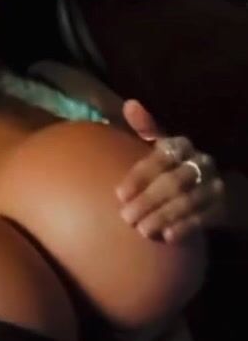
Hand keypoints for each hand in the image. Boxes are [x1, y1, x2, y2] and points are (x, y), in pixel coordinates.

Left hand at [28, 61, 226, 242]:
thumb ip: (145, 128)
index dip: (139, 177)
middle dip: (147, 201)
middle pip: (173, 182)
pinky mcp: (222, 206)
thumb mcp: (160, 147)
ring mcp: (214, 184)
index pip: (160, 158)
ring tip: (142, 230)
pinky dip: (185, 227)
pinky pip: (204, 217)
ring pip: (188, 201)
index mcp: (181, 145)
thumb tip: (130, 104)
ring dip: (163, 216)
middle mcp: (200, 162)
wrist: (213, 190)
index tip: (119, 195)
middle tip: (125, 218)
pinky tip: (167, 236)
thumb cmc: (174, 167)